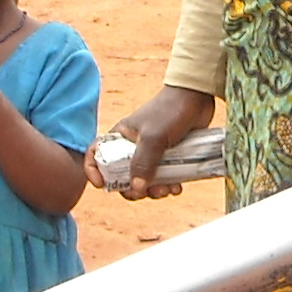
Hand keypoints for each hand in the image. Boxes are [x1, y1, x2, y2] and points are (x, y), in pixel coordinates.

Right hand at [94, 84, 217, 197]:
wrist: (197, 97)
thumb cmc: (170, 111)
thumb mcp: (153, 137)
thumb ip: (143, 162)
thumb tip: (136, 188)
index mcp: (120, 137)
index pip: (96, 154)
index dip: (94, 171)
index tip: (102, 185)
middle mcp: (132, 146)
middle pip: (122, 177)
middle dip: (133, 190)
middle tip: (145, 193)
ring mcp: (151, 153)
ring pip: (145, 181)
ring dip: (154, 191)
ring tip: (168, 190)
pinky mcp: (168, 157)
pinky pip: (163, 178)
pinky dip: (168, 186)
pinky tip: (177, 187)